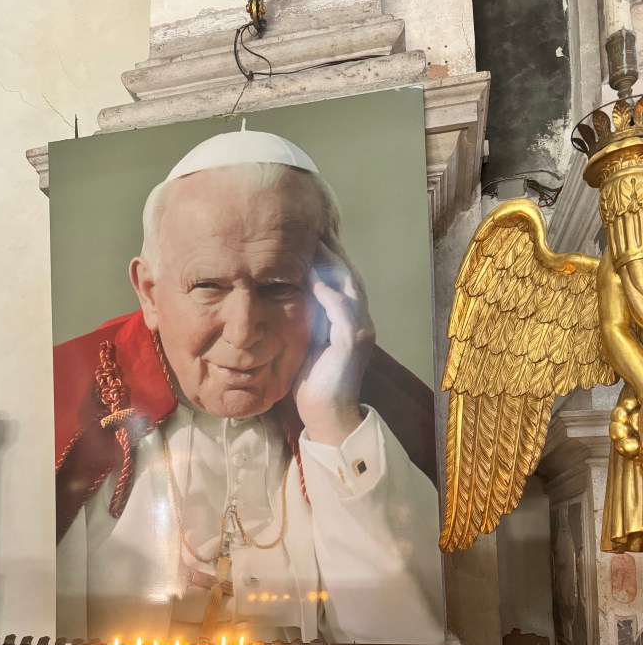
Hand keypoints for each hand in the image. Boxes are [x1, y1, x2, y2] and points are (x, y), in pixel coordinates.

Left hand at [293, 231, 375, 444]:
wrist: (325, 417)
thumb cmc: (311, 383)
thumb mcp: (305, 343)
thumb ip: (304, 318)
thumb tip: (284, 294)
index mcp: (350, 321)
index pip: (342, 279)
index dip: (327, 256)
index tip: (307, 235)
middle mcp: (360, 321)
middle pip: (348, 275)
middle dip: (330, 250)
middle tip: (311, 227)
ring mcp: (359, 331)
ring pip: (347, 286)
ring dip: (329, 263)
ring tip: (311, 241)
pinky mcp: (351, 343)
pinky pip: (340, 309)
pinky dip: (327, 291)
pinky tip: (311, 275)